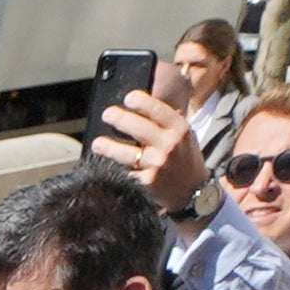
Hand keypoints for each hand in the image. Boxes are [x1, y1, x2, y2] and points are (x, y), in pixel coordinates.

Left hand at [96, 87, 202, 212]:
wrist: (192, 191)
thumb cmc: (184, 158)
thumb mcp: (184, 134)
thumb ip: (166, 120)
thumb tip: (143, 102)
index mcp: (178, 129)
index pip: (157, 110)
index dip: (140, 102)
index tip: (128, 98)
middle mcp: (168, 145)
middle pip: (138, 128)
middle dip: (118, 118)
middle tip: (107, 115)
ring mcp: (157, 165)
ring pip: (126, 153)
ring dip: (108, 147)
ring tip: (97, 144)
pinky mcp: (147, 182)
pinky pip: (126, 172)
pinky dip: (115, 168)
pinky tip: (105, 165)